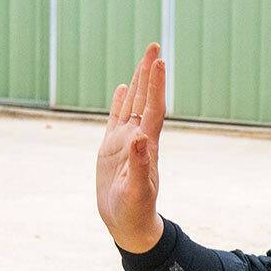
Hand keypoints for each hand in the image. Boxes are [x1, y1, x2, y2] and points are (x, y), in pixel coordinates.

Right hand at [96, 43, 166, 253]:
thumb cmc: (135, 212)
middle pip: (145, 99)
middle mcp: (138, 139)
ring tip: (143, 59)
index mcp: (146, 146)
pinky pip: (116, 119)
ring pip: (132, 105)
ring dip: (138, 82)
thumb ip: (140, 164)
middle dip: (149, 73)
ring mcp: (124, 143)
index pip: (153, 109)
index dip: (156, 85)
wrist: (128, 225)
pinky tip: (123, 88)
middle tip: (154, 45)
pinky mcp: (111, 150)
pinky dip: (120, 102)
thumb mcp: (137, 191)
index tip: (159, 61)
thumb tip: (141, 137)